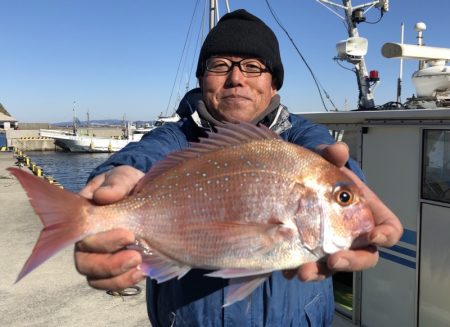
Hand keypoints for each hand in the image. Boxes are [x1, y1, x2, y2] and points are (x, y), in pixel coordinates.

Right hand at [75, 165, 145, 289]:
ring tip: (139, 265)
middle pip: (85, 262)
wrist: (147, 196)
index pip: (80, 236)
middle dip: (110, 263)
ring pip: (95, 277)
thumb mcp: (124, 177)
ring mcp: (99, 256)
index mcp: (84, 217)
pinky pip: (111, 283)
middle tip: (136, 254)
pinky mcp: (115, 267)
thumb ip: (116, 184)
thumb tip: (102, 196)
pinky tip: (142, 272)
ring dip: (117, 276)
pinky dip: (124, 281)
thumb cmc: (129, 185)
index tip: (128, 234)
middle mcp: (86, 240)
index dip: (101, 240)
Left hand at [283, 142, 402, 280]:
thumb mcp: (325, 161)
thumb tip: (338, 150)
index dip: (386, 235)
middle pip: (364, 257)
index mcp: (366, 213)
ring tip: (303, 272)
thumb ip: (332, 155)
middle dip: (351, 262)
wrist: (293, 181)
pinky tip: (285, 271)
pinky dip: (298, 270)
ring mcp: (332, 246)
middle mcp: (353, 235)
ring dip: (321, 273)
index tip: (373, 236)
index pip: (389, 230)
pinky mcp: (311, 252)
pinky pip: (310, 267)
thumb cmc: (320, 173)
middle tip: (334, 260)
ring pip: (334, 268)